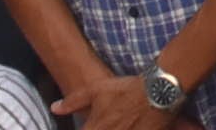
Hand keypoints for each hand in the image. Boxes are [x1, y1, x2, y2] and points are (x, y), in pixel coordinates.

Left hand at [49, 72, 186, 129]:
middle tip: (107, 122)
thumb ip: (74, 101)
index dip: (84, 128)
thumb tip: (55, 108)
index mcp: (95, 128)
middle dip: (101, 128)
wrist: (160, 91)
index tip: (87, 125)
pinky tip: (129, 126)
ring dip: (116, 129)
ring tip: (119, 124)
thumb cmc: (128, 90)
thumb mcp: (98, 89)